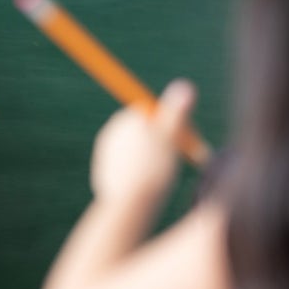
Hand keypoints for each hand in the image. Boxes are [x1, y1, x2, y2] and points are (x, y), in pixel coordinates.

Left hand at [90, 79, 195, 205]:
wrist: (127, 201)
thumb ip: (176, 112)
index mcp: (128, 117)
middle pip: (144, 132)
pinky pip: (128, 167)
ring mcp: (106, 150)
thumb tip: (185, 86)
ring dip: (149, 160)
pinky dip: (138, 174)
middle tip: (170, 163)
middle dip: (159, 144)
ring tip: (156, 176)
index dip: (170, 128)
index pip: (154, 115)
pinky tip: (144, 186)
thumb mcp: (169, 137)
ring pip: (137, 151)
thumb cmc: (153, 168)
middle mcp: (113, 130)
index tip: (179, 143)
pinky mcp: (103, 168)